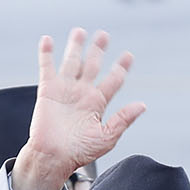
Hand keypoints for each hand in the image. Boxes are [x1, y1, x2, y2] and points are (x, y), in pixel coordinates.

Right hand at [15, 28, 144, 189]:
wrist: (53, 157)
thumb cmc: (79, 152)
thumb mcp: (107, 137)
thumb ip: (123, 119)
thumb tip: (143, 105)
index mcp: (97, 103)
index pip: (112, 80)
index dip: (120, 68)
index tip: (128, 56)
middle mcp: (82, 93)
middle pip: (92, 65)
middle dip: (98, 50)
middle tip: (104, 35)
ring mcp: (65, 90)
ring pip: (72, 62)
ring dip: (75, 46)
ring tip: (80, 31)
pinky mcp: (48, 90)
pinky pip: (46, 68)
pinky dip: (46, 54)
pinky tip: (47, 40)